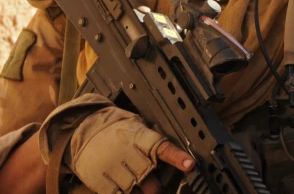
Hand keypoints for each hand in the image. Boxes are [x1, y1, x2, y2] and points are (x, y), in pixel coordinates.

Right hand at [40, 95, 193, 193]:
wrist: (82, 128)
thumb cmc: (115, 128)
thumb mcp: (136, 127)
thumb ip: (152, 142)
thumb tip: (173, 155)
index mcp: (140, 138)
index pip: (163, 148)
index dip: (177, 157)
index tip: (189, 164)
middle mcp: (128, 155)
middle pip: (152, 180)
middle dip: (159, 187)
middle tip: (161, 187)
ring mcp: (113, 169)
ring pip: (137, 191)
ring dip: (143, 191)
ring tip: (140, 183)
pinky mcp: (100, 181)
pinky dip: (125, 192)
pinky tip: (126, 187)